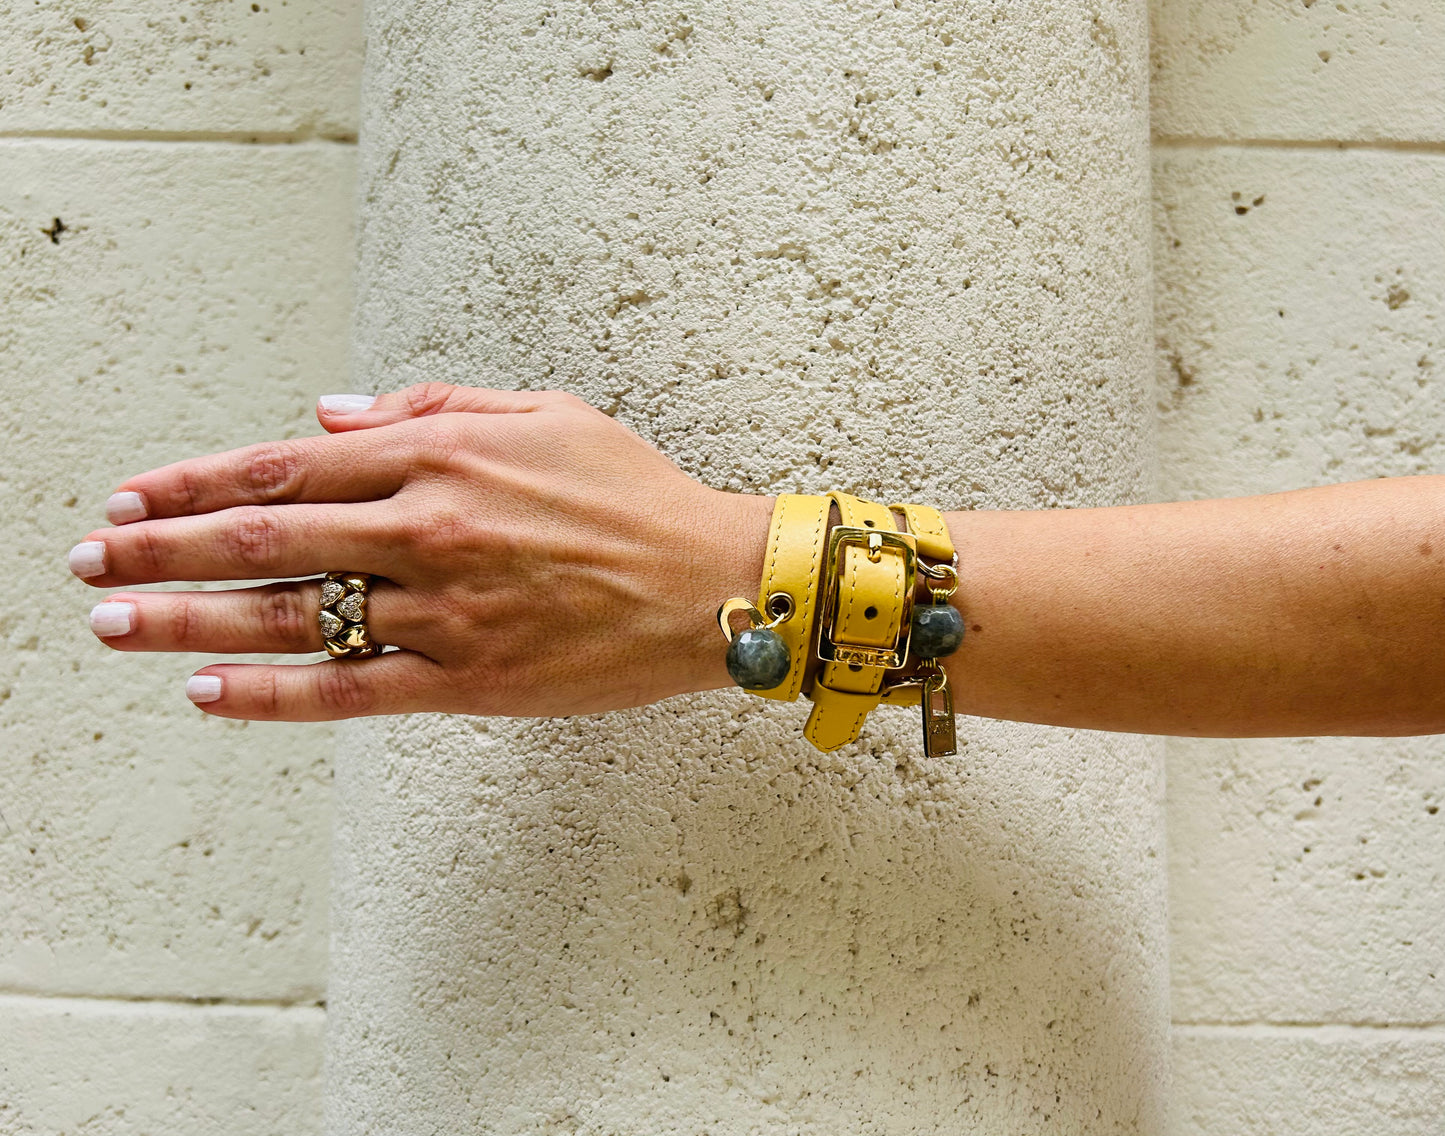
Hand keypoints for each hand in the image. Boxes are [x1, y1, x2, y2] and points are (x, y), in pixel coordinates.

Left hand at [71, 383, 772, 720]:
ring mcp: (442, 608)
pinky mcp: (466, 677)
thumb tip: (327, 415)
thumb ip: (430, 405)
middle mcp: (427, 527)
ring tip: (114, 628)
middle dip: (163, 551)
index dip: (198, 482)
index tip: (134, 497)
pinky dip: (273, 694)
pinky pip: (349, 689)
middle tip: (91, 564)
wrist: (710, 582)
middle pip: (265, 538)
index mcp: (442, 455)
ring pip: (291, 616)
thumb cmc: (632, 495)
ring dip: (189, 622)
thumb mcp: (544, 414)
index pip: (287, 465)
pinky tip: (210, 694)